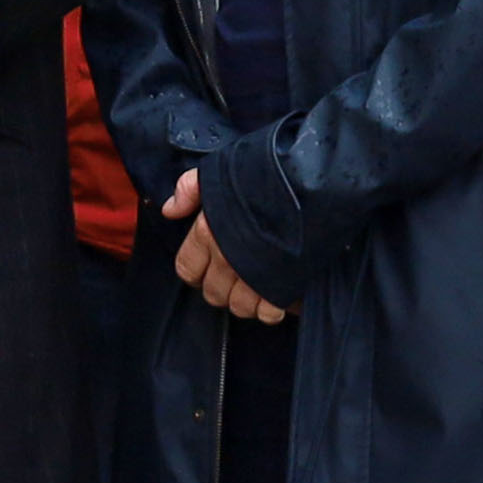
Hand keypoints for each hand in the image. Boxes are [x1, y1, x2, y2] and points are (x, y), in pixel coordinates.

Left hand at [162, 170, 288, 323]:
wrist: (312, 181)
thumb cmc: (265, 173)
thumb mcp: (220, 170)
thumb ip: (189, 188)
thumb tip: (170, 209)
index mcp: (207, 232)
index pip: (186, 269)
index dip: (196, 272)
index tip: (207, 269)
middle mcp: (227, 258)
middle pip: (213, 294)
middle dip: (223, 289)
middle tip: (237, 279)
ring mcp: (254, 275)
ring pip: (240, 307)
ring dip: (248, 301)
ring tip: (258, 288)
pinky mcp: (284, 284)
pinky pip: (270, 312)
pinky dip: (274, 307)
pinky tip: (280, 293)